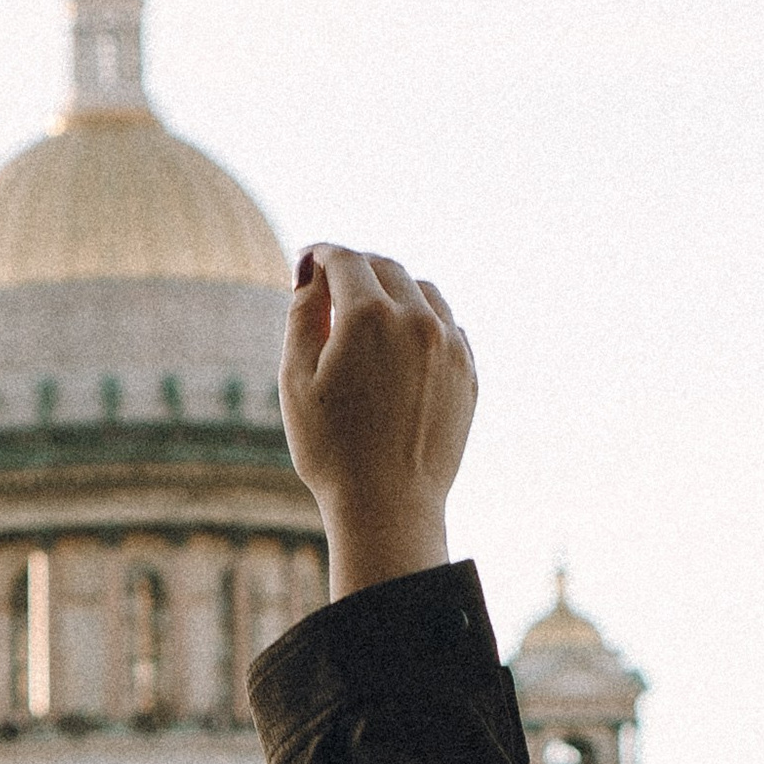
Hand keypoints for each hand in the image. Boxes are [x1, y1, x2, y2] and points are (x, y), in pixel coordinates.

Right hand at [278, 246, 476, 602]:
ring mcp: (449, 346)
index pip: (345, 260)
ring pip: (422, 291)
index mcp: (369, 316)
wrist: (388, 508)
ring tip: (367, 314)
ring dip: (393, 290)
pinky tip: (400, 343)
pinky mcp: (467, 373)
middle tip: (330, 285)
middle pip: (385, 267)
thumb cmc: (331, 450)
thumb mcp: (296, 379)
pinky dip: (422, 321)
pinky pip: (446, 326)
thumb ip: (301, 316)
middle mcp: (417, 320)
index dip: (320, 255)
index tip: (305, 262)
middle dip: (355, 268)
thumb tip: (310, 278)